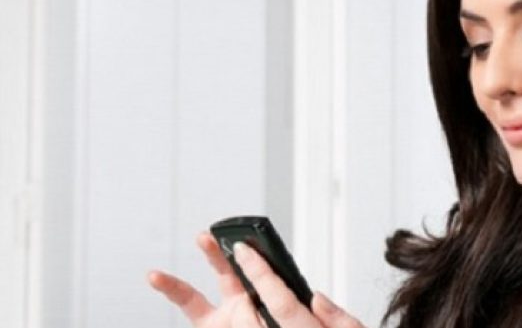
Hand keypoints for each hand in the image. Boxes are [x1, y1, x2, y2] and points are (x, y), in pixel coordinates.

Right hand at [147, 232, 364, 327]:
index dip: (259, 265)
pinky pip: (192, 307)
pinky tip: (156, 274)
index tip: (245, 247)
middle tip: (211, 232)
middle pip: (238, 274)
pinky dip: (174, 288)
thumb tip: (316, 295)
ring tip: (188, 247)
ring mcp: (232, 318)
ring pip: (210, 290)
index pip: (272, 283)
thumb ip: (337, 319)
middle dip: (224, 252)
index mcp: (285, 305)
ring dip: (198, 267)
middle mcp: (254, 307)